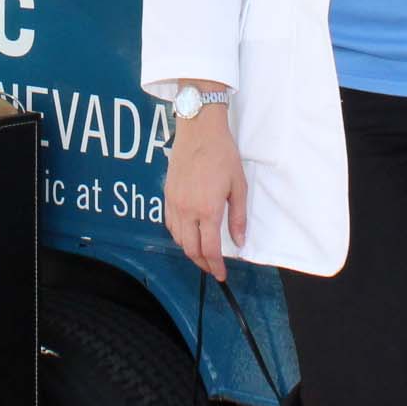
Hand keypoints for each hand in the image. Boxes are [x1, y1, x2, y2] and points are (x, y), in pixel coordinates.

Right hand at [163, 100, 246, 280]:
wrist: (199, 131)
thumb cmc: (222, 155)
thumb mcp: (238, 186)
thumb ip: (237, 217)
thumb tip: (239, 241)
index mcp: (207, 209)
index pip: (209, 249)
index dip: (216, 267)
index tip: (222, 275)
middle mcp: (187, 210)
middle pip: (191, 249)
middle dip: (203, 264)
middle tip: (214, 268)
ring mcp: (174, 203)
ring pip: (178, 239)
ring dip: (190, 251)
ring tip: (203, 253)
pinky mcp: (167, 195)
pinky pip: (170, 224)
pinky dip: (179, 236)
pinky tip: (188, 234)